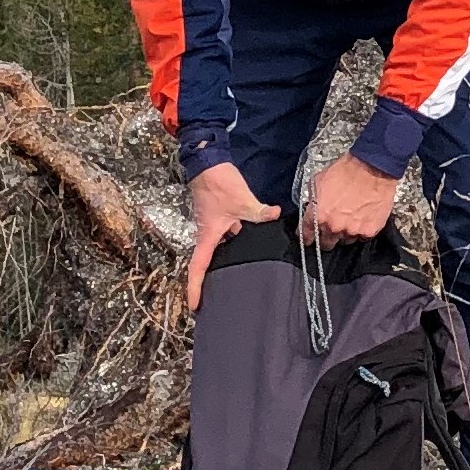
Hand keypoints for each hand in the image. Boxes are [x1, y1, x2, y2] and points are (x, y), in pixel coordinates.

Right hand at [185, 163, 280, 311]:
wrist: (209, 163)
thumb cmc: (218, 184)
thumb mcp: (241, 200)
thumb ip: (258, 211)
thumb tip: (274, 215)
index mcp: (208, 236)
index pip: (197, 268)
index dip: (194, 288)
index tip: (194, 306)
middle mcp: (208, 235)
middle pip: (206, 265)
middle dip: (208, 283)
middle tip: (216, 302)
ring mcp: (213, 228)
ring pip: (218, 252)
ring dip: (223, 266)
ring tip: (236, 283)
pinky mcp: (220, 220)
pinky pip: (226, 240)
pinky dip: (234, 248)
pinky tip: (249, 251)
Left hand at [302, 153, 399, 247]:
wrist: (372, 167)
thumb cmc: (347, 170)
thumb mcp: (319, 180)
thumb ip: (314, 200)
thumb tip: (313, 207)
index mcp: (319, 215)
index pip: (307, 234)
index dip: (307, 237)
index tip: (309, 238)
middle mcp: (334, 226)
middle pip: (327, 243)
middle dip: (328, 237)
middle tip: (334, 227)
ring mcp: (352, 230)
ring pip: (346, 240)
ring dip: (346, 232)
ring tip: (352, 217)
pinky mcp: (369, 231)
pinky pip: (362, 237)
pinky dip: (362, 230)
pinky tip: (363, 217)